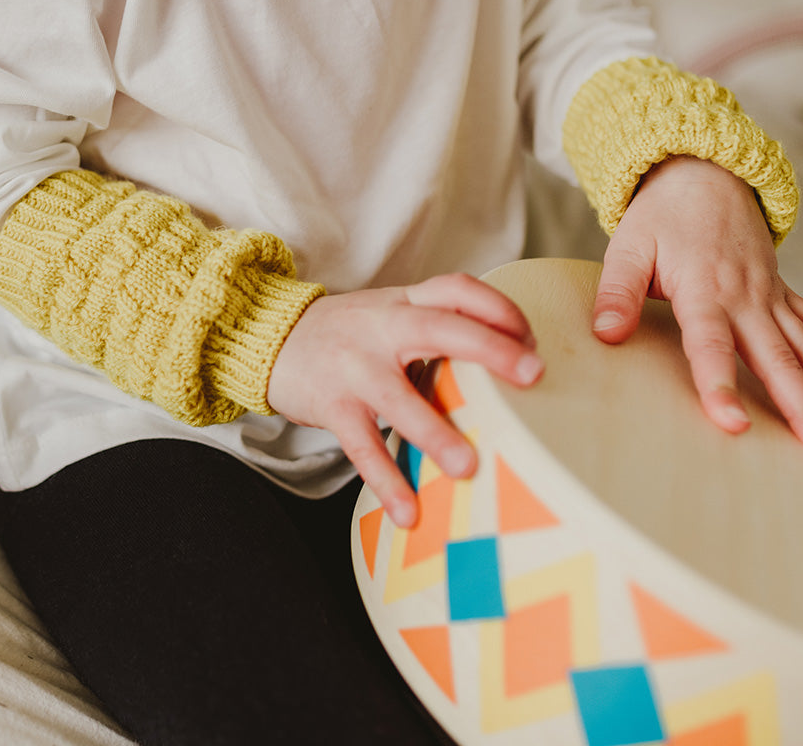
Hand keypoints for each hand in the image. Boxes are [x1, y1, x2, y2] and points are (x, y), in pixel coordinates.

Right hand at [267, 273, 543, 525]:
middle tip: (533, 374)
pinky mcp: (332, 404)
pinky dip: (385, 481)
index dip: (500, 309)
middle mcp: (382, 327)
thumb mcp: (391, 313)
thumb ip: (436, 326)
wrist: (270, 337)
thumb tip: (508, 359)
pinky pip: (362, 446)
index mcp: (404, 302)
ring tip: (467, 467)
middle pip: (442, 328)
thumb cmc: (349, 333)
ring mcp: (356, 366)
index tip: (532, 339)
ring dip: (435, 432)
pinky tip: (408, 512)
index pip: (459, 290)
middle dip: (490, 349)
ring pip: (399, 397)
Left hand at [592, 156, 802, 455]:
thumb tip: (606, 334)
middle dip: (802, 408)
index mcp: (703, 289)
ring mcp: (768, 294)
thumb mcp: (628, 247)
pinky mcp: (780, 292)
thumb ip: (617, 292)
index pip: (711, 346)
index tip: (733, 424)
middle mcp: (745, 296)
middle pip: (776, 358)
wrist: (704, 176)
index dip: (720, 386)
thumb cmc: (661, 217)